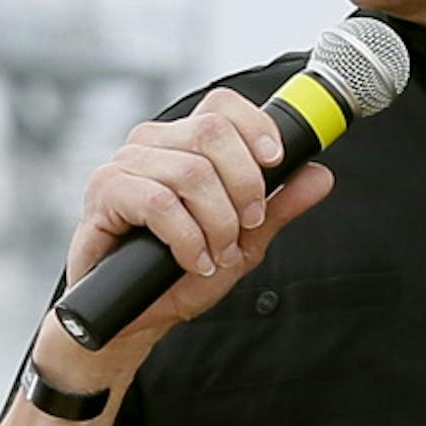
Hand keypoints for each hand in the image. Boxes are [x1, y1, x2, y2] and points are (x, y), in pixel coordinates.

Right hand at [45, 90, 335, 362]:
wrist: (132, 319)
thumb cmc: (177, 277)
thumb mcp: (241, 243)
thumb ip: (277, 208)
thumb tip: (320, 175)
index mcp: (184, 144)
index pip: (222, 106)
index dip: (256, 127)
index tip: (276, 163)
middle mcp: (153, 144)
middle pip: (212, 132)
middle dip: (245, 186)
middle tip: (247, 227)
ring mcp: (125, 164)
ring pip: (192, 172)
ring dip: (217, 224)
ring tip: (215, 255)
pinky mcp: (105, 192)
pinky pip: (159, 202)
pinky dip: (187, 238)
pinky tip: (193, 261)